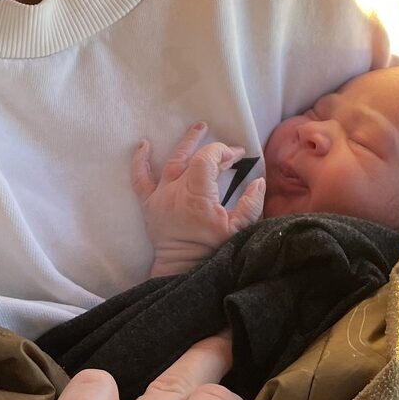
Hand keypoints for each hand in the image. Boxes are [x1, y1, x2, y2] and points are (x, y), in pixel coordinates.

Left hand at [132, 123, 265, 275]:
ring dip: (185, 143)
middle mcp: (176, 191)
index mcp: (197, 196)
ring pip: (171, 161)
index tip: (238, 157)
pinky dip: (139, 161)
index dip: (224, 152)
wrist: (183, 270)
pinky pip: (140, 179)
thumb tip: (258, 181)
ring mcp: (160, 197)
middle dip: (211, 146)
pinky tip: (143, 145)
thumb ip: (252, 204)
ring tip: (198, 128)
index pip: (208, 159)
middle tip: (226, 144)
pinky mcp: (149, 204)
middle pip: (192, 156)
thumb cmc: (211, 250)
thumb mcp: (239, 230)